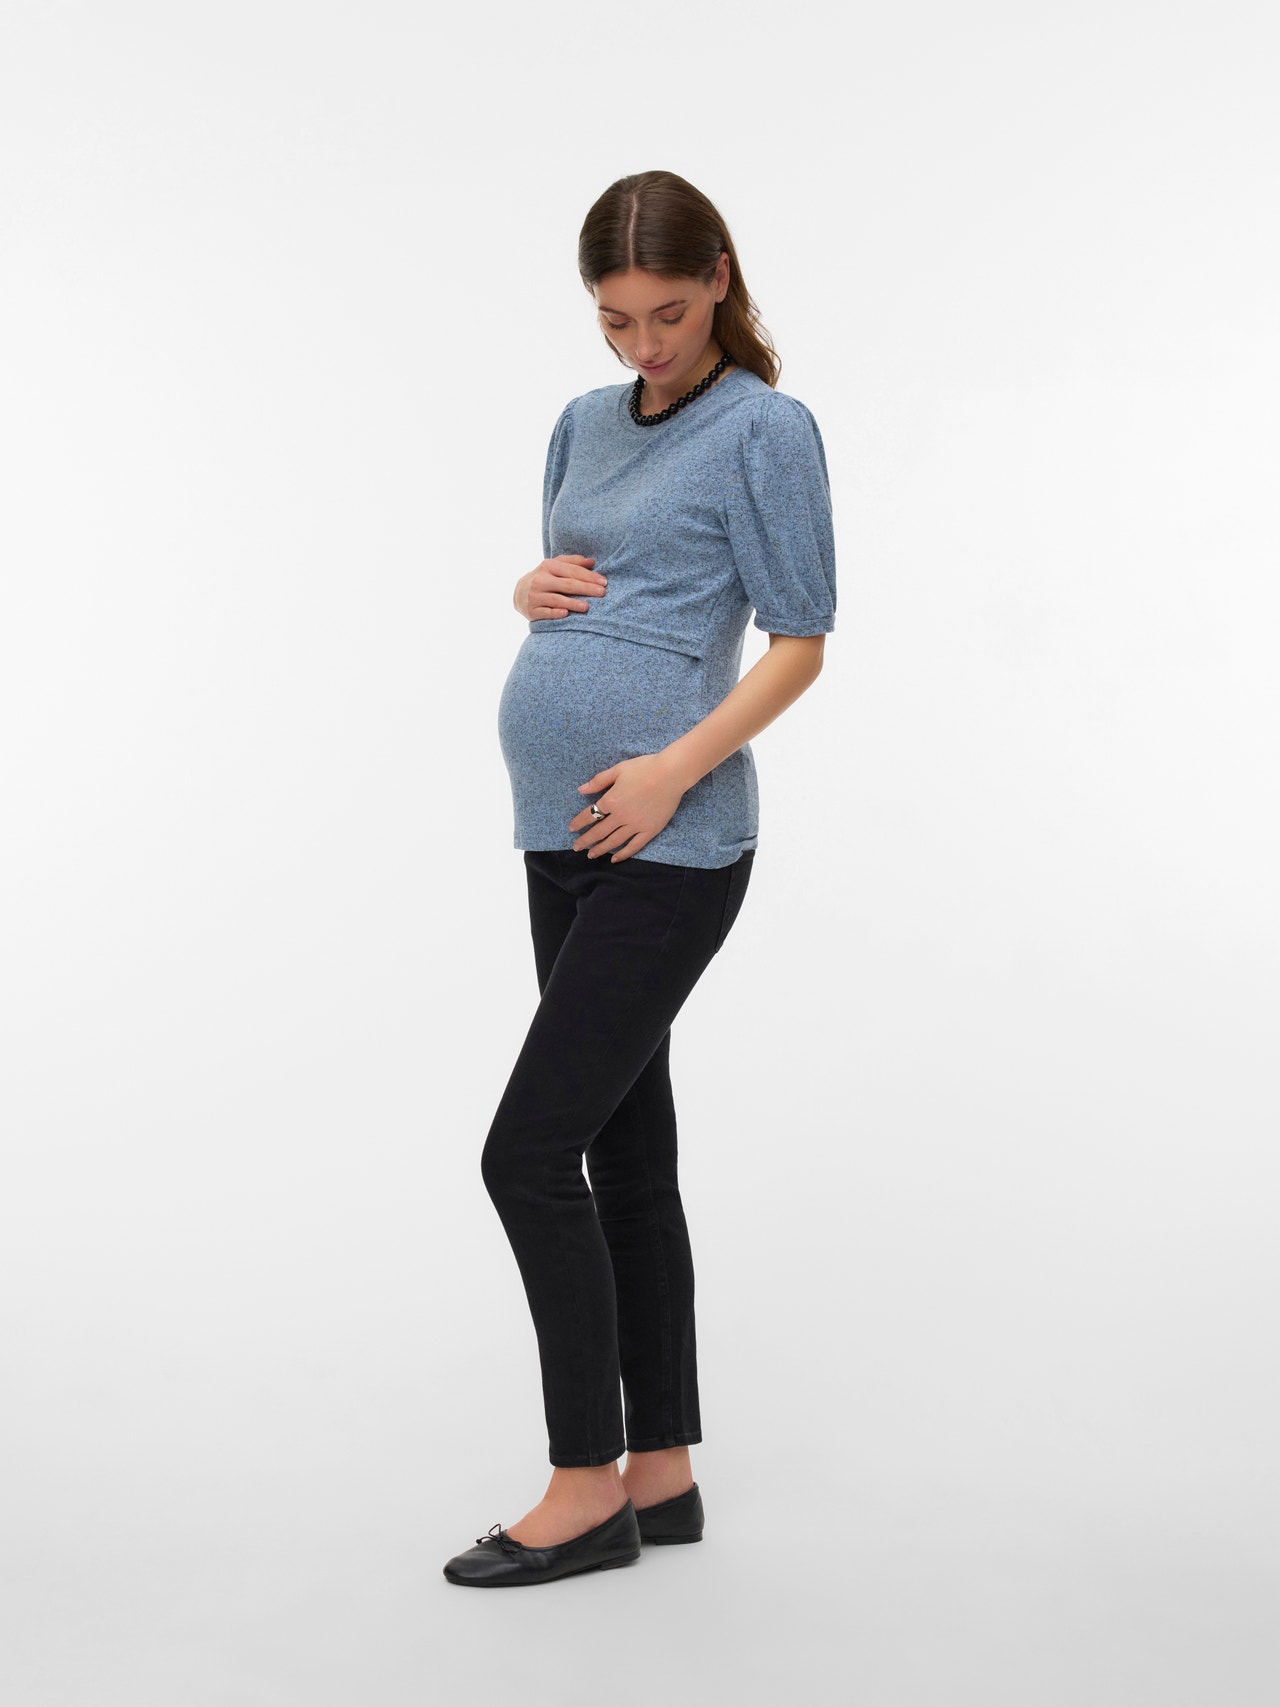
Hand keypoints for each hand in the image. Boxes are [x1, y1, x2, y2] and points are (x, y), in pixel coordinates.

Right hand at [514, 555, 606, 620]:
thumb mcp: (555, 566)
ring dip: (572, 603)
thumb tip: (592, 561)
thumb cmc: (544, 578)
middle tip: (602, 593)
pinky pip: (545, 613)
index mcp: (548, 566)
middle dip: (586, 588)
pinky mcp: (532, 610)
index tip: (604, 581)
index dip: (589, 576)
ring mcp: (535, 596)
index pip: (572, 571)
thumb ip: (573, 562)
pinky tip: (565, 614)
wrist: (518, 593)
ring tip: (587, 607)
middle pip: (567, 584)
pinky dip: (555, 613)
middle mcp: (540, 580)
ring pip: (556, 599)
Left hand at [569, 754, 688, 862]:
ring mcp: (636, 825)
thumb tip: (581, 789)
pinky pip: (634, 846)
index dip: (579, 823)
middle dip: (585, 841)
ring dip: (600, 849)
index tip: (571, 828)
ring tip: (591, 855)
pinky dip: (624, 854)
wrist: (672, 773)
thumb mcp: (618, 769)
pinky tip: (615, 859)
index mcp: (611, 800)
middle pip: (599, 832)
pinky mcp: (650, 830)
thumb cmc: (645, 767)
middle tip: (576, 847)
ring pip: (614, 841)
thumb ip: (599, 781)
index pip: (590, 815)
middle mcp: (621, 816)